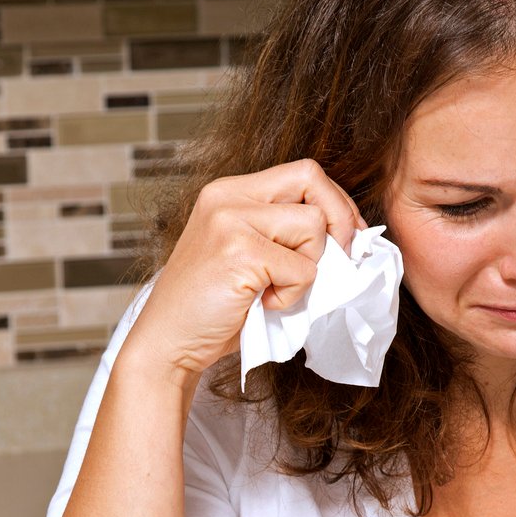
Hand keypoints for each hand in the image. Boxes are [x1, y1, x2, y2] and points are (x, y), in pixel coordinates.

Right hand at [124, 160, 364, 384]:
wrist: (167, 343)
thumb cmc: (211, 307)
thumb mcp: (246, 253)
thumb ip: (282, 233)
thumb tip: (348, 234)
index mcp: (229, 192)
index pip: (303, 173)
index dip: (335, 203)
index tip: (345, 238)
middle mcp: (227, 197)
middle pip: (312, 178)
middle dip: (338, 221)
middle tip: (335, 260)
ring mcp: (230, 222)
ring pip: (313, 226)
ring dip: (308, 266)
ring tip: (275, 289)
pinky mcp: (239, 253)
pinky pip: (303, 269)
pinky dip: (292, 295)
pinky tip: (262, 304)